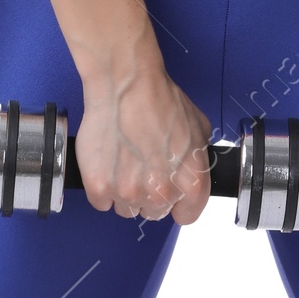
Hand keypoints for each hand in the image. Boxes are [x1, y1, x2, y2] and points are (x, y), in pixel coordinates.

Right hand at [74, 66, 213, 225]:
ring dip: (125, 190)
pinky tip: (108, 161)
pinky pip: (101, 201)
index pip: (187, 214)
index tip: (170, 192)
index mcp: (191, 182)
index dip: (178, 201)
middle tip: (143, 164)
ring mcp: (128, 192)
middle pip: (154, 212)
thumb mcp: (199, 126)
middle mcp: (161, 193)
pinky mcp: (99, 187)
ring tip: (124, 158)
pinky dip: (102, 185)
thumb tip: (191, 169)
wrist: (125, 82)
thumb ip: (199, 158)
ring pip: (126, 208)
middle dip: (150, 193)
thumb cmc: (159, 99)